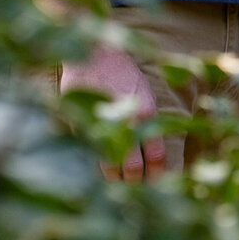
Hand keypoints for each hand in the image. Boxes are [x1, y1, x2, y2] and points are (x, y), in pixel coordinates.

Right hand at [60, 43, 165, 181]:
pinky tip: (99, 167)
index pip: (156, 158)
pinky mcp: (82, 125)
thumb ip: (148, 124)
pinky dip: (96, 165)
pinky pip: (92, 155)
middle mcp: (126, 121)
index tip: (153, 182)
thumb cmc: (122, 74)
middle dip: (135, 183)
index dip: (155, 176)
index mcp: (146, 113)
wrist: (94, 52)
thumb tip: (153, 159)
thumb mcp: (144, 94)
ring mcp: (102, 125)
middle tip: (134, 187)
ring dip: (114, 180)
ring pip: (110, 167)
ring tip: (117, 182)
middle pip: (133, 169)